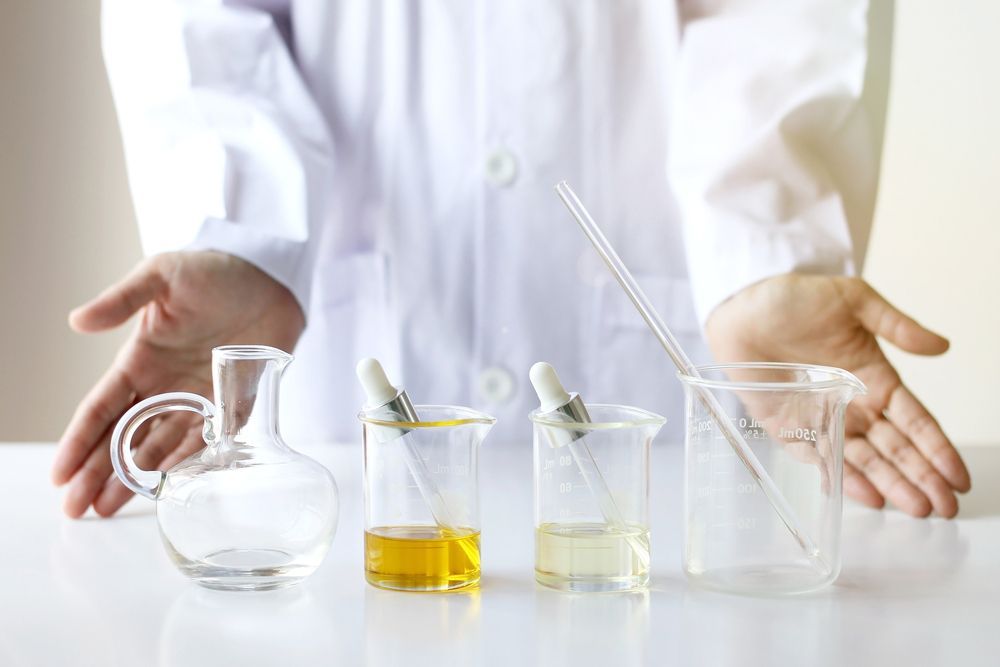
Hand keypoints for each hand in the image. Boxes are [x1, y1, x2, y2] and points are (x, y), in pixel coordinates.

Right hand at [52, 251, 304, 517]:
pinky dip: (187, 466)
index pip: (102, 408)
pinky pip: (207, 442)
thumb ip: (122, 300)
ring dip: (134, 478)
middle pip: (124, 438)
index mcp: (140, 359)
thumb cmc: (212, 270)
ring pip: (158, 448)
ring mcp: (198, 398)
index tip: (61, 474)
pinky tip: (168, 490)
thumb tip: (77, 321)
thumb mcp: (161, 275)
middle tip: (77, 510)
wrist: (269, 275)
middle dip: (98, 473)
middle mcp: (164, 385)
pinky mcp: (233, 404)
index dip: (80, 441)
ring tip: (108, 509)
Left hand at [705, 274, 970, 517]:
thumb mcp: (853, 300)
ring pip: (864, 459)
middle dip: (922, 477)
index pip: (915, 421)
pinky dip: (840, 478)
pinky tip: (866, 497)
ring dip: (891, 484)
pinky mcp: (787, 427)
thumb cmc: (795, 297)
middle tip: (945, 507)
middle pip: (896, 448)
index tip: (958, 477)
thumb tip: (942, 346)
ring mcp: (821, 418)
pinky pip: (817, 457)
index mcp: (875, 378)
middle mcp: (853, 405)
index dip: (938, 449)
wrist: (743, 303)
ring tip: (916, 509)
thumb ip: (896, 326)